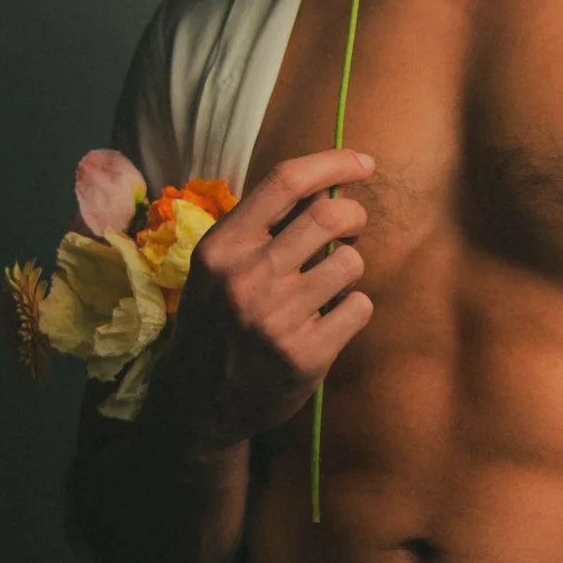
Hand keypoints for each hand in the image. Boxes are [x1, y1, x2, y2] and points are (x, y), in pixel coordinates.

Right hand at [141, 147, 377, 453]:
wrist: (199, 399)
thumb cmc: (218, 319)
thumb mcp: (220, 266)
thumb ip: (265, 227)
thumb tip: (331, 184)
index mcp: (223, 246)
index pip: (285, 181)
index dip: (333, 163)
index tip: (364, 164)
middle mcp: (247, 277)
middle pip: (329, 216)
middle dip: (355, 216)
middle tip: (353, 228)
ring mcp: (276, 318)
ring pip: (351, 263)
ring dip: (350, 268)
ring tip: (330, 284)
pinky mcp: (305, 355)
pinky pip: (359, 307)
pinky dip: (353, 308)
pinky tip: (330, 320)